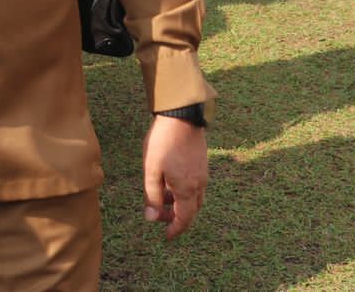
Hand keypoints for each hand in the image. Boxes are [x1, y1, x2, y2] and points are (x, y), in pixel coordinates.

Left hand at [142, 114, 207, 239]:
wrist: (181, 117)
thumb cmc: (163, 143)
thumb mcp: (152, 170)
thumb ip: (152, 196)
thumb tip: (152, 218)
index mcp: (187, 190)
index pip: (184, 218)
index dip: (175, 229)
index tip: (166, 236)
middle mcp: (199, 185)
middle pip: (192, 210)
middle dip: (177, 218)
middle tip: (160, 216)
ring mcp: (203, 174)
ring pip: (195, 198)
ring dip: (181, 204)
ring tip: (162, 198)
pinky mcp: (202, 164)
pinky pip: (196, 186)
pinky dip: (185, 192)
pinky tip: (171, 182)